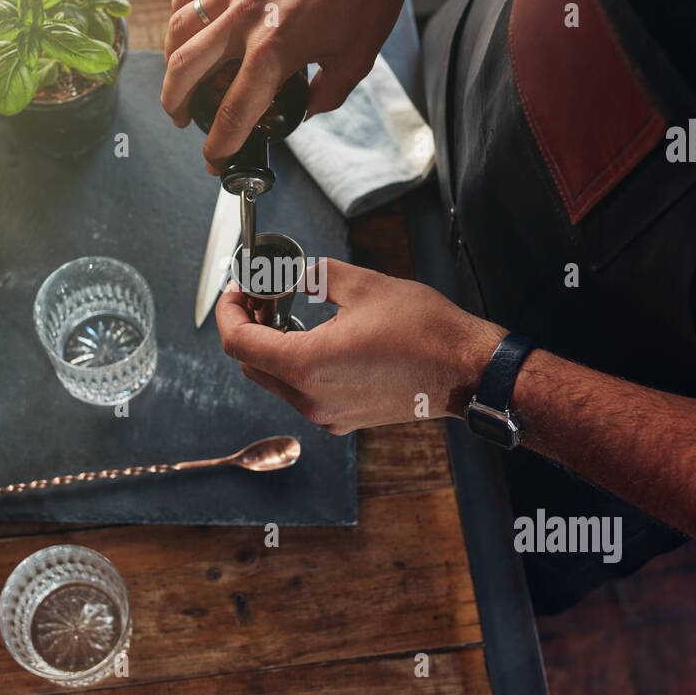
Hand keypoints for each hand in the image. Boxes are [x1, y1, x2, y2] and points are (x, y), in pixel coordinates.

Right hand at [160, 0, 413, 171]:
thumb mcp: (354, 63)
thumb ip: (324, 97)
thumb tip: (302, 112)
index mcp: (274, 52)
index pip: (232, 113)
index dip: (219, 146)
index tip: (214, 160)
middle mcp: (245, 19)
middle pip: (186, 71)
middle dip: (176, 105)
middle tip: (182, 120)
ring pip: (180, 30)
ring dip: (170, 63)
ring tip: (176, 80)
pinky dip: (178, 13)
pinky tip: (181, 29)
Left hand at [216, 259, 504, 433]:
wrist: (466, 371)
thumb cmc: (424, 330)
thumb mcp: (361, 285)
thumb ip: (311, 276)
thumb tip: (284, 276)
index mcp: (307, 366)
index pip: (239, 343)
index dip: (229, 311)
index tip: (237, 288)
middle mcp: (310, 399)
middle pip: (251, 364)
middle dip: (247, 326)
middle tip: (261, 294)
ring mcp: (326, 415)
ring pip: (274, 380)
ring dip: (270, 346)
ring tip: (285, 311)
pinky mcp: (343, 419)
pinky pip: (300, 392)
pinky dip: (294, 364)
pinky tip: (313, 336)